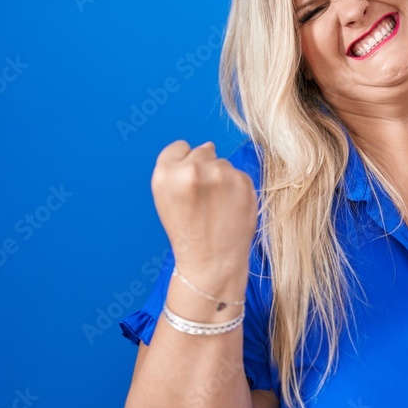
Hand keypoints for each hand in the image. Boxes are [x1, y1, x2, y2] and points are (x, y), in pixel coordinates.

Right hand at [150, 140, 257, 291]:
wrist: (213, 261)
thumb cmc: (187, 232)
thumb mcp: (165, 198)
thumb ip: (177, 168)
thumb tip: (209, 146)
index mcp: (166, 173)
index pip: (179, 147)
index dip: (183, 164)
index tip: (186, 184)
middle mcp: (192, 169)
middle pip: (203, 150)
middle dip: (204, 169)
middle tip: (203, 199)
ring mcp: (220, 174)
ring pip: (223, 163)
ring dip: (222, 179)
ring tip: (216, 206)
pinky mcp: (243, 181)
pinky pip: (239, 175)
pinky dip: (237, 188)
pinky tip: (230, 208)